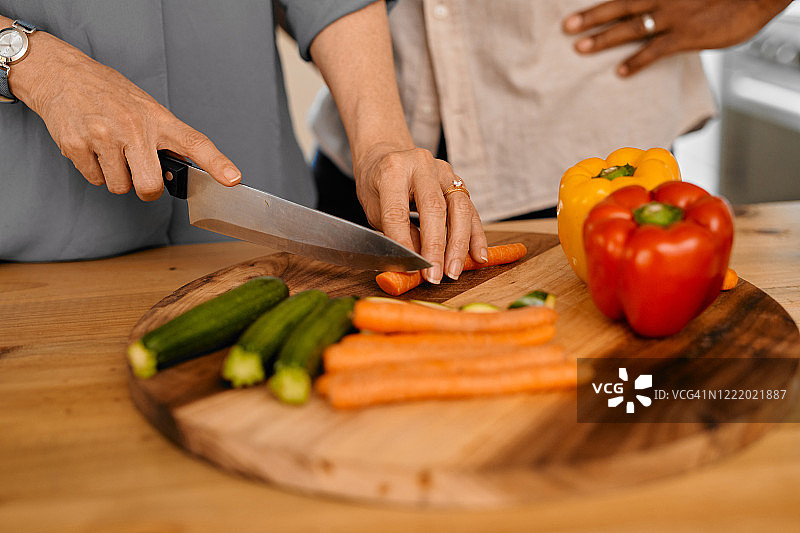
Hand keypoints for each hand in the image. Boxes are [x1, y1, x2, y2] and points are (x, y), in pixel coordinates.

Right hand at [9, 30, 240, 199]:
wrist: (61, 75)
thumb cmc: (108, 93)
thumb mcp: (145, 108)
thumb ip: (163, 138)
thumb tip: (179, 170)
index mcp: (157, 118)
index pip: (194, 143)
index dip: (217, 163)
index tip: (232, 179)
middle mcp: (134, 127)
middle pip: (149, 186)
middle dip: (146, 189)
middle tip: (139, 172)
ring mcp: (104, 137)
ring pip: (120, 187)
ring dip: (116, 177)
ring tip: (110, 150)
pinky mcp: (77, 145)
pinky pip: (95, 180)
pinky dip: (95, 170)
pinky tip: (92, 147)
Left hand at [354, 143, 487, 284]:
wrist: (387, 155)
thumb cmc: (376, 183)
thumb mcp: (374, 207)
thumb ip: (394, 231)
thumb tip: (414, 261)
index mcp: (393, 170)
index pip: (398, 211)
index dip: (404, 242)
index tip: (410, 267)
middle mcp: (422, 165)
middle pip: (434, 208)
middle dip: (436, 247)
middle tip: (434, 275)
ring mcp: (444, 171)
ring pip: (459, 208)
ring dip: (459, 244)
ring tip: (454, 270)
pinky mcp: (458, 181)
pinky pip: (471, 210)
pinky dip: (476, 235)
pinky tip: (478, 255)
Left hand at [563, 0, 791, 76]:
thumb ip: (671, 0)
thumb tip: (653, 11)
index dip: (603, 2)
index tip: (578, 8)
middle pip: (620, 6)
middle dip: (591, 16)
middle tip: (567, 26)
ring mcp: (674, 16)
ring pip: (630, 27)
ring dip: (603, 38)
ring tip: (579, 47)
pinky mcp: (686, 35)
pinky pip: (654, 50)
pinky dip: (635, 61)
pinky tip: (619, 72)